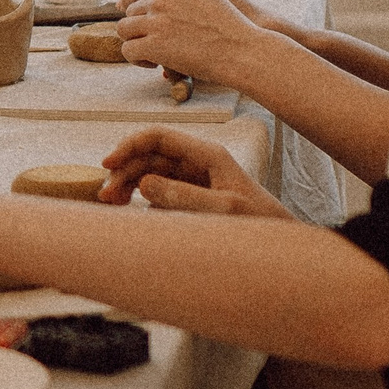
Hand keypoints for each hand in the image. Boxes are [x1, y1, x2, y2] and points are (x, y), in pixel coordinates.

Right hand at [98, 127, 289, 217]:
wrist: (283, 250)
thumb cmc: (261, 226)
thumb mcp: (223, 211)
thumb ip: (183, 197)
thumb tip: (144, 184)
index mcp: (208, 155)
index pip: (159, 138)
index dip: (129, 146)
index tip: (106, 164)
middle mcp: (199, 164)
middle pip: (150, 156)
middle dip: (124, 170)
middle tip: (105, 196)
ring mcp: (195, 182)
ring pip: (151, 174)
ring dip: (129, 185)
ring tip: (111, 204)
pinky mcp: (193, 200)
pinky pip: (161, 194)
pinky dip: (142, 201)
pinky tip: (134, 215)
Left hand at [116, 0, 274, 82]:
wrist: (242, 51)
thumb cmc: (228, 27)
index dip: (128, 0)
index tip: (125, 11)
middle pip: (131, 11)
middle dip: (139, 27)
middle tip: (155, 41)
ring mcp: (156, 22)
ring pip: (125, 30)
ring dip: (135, 42)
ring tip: (152, 53)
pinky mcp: (154, 46)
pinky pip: (129, 51)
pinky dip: (136, 59)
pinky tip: (153, 63)